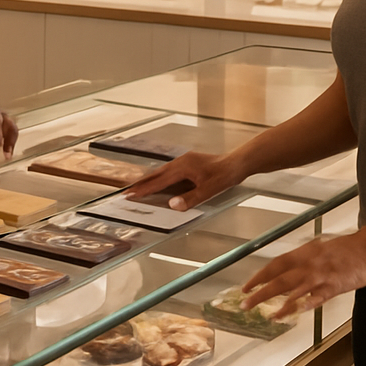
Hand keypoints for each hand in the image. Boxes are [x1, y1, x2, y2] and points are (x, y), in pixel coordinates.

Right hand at [125, 150, 245, 209]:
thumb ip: (190, 199)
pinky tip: (160, 182)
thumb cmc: (224, 175)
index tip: (131, 194)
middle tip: (128, 192)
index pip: (159, 181)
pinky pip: (169, 171)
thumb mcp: (209, 190)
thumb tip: (172, 205)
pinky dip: (160, 177)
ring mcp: (184, 161)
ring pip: (162, 171)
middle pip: (156, 174)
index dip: (144, 189)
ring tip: (139, 187)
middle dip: (142, 184)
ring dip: (150, 180)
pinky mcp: (189, 162)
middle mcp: (180, 162)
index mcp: (182, 168)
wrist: (237, 162)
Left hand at [240, 232, 365, 319]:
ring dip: (282, 304)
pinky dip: (307, 304)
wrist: (365, 249)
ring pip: (296, 290)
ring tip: (269, 316)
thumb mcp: (314, 249)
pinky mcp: (334, 286)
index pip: (274, 266)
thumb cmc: (339, 250)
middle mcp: (307, 264)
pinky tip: (297, 312)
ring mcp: (320, 276)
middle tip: (246, 304)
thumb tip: (280, 270)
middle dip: (261, 292)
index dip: (259, 277)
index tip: (245, 288)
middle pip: (280, 280)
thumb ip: (298, 261)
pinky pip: (318, 297)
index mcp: (301, 254)